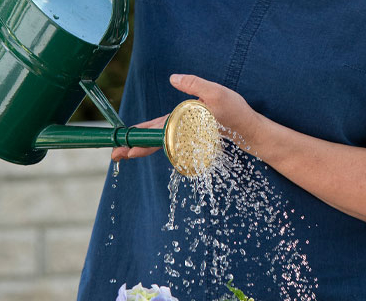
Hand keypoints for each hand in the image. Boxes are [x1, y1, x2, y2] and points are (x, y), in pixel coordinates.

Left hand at [111, 74, 261, 161]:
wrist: (249, 130)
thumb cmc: (235, 113)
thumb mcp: (217, 93)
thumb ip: (194, 84)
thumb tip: (173, 78)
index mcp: (185, 125)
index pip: (159, 133)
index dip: (143, 140)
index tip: (128, 149)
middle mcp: (183, 133)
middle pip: (155, 142)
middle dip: (135, 147)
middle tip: (116, 156)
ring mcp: (185, 135)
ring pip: (159, 141)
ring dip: (142, 145)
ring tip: (124, 151)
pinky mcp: (189, 133)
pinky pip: (168, 138)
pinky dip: (154, 139)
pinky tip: (144, 140)